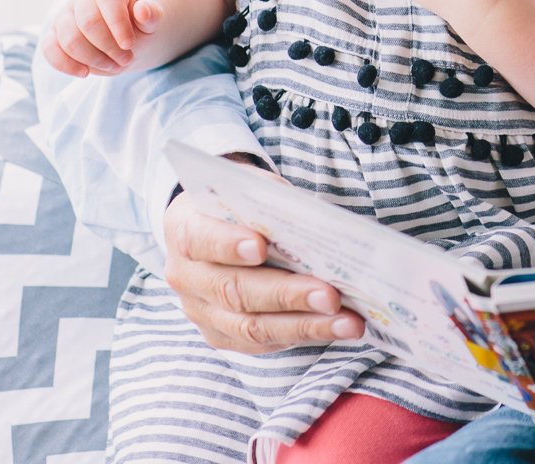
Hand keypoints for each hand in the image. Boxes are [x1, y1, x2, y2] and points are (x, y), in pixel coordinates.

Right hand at [43, 0, 164, 76]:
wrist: (122, 33)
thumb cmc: (138, 24)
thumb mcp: (151, 19)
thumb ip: (152, 13)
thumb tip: (143, 10)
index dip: (118, 24)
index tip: (129, 45)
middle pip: (87, 22)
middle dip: (108, 47)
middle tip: (126, 59)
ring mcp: (65, 15)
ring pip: (69, 39)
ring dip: (93, 59)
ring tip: (113, 65)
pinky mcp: (53, 34)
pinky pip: (49, 49)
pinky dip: (66, 65)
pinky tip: (85, 73)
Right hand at [164, 188, 363, 353]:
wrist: (213, 229)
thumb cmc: (241, 205)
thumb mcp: (252, 190)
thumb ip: (274, 204)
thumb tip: (319, 226)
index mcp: (186, 229)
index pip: (201, 238)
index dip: (228, 244)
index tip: (261, 247)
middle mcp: (186, 276)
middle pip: (234, 291)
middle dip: (287, 295)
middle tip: (331, 296)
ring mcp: (200, 311)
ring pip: (251, 327)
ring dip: (305, 326)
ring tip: (348, 323)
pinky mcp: (220, 335)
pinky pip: (261, 343)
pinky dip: (302, 335)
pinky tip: (335, 329)